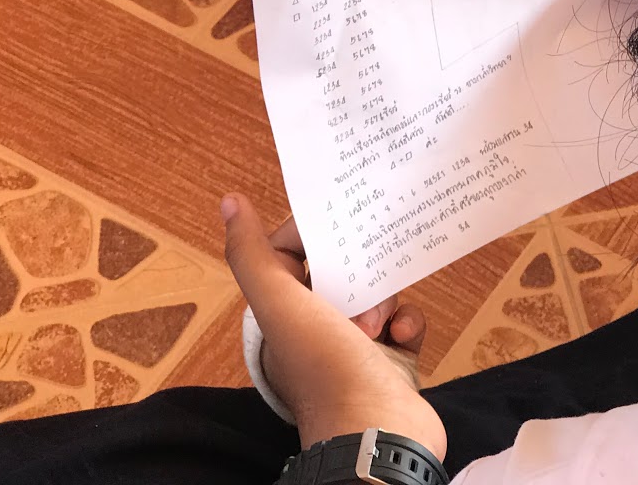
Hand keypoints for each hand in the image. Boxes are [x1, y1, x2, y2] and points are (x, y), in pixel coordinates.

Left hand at [221, 195, 446, 458]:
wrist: (379, 435)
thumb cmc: (327, 370)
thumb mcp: (280, 304)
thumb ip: (252, 254)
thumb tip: (229, 202)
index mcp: (281, 320)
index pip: (289, 258)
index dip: (310, 237)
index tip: (336, 221)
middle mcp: (315, 334)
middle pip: (339, 273)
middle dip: (357, 269)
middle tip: (365, 274)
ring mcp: (356, 349)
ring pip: (376, 295)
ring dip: (385, 299)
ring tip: (380, 323)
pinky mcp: (393, 362)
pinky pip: (404, 322)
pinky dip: (408, 322)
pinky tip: (403, 334)